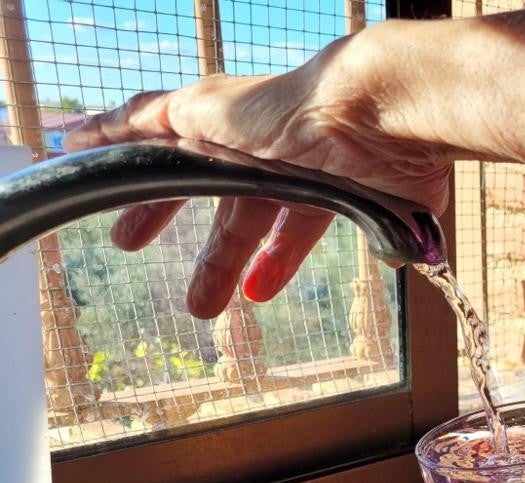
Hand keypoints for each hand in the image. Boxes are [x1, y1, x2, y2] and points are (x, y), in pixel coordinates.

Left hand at [63, 1, 524, 318]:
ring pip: (186, 178)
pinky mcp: (205, 113)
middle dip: (219, 257)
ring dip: (157, 214)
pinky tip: (77, 145)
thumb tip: (418, 265)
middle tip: (201, 300)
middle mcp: (282, 154)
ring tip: (129, 249)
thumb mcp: (403, 211)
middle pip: (237, 210)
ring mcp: (243, 133)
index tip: (258, 288)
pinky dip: (108, 133)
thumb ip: (402, 235)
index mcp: (326, 176)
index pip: (289, 221)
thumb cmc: (405, 156)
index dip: (272, 257)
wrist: (385, 110)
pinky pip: (141, 122)